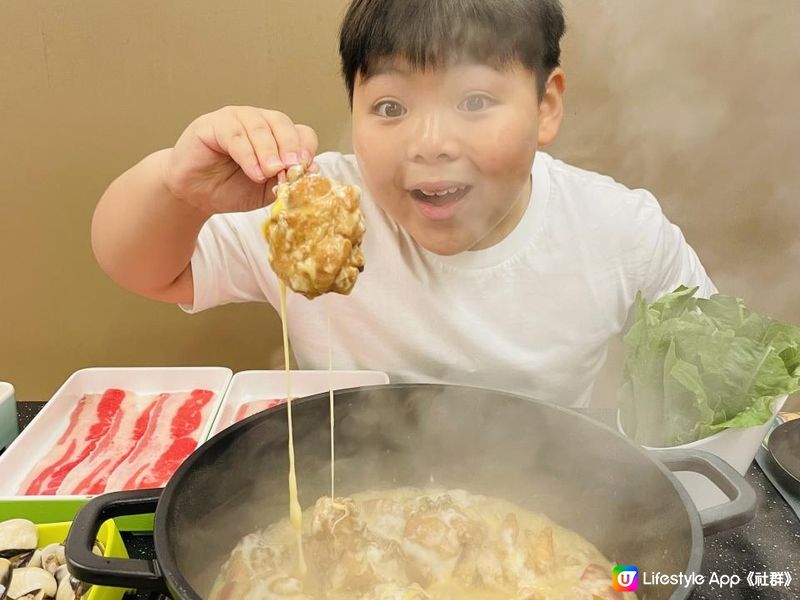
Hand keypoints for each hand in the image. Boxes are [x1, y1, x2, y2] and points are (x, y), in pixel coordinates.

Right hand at [161, 106, 318, 214]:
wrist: (195, 195)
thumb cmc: (232, 188)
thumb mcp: (267, 189)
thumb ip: (287, 180)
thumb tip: (312, 171)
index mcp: (277, 135)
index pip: (301, 133)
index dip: (305, 149)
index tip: (306, 170)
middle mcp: (259, 121)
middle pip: (282, 124)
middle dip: (290, 147)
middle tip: (292, 169)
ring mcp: (236, 118)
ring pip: (260, 127)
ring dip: (269, 152)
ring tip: (270, 173)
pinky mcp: (213, 124)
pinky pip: (235, 134)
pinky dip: (248, 154)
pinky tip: (253, 173)